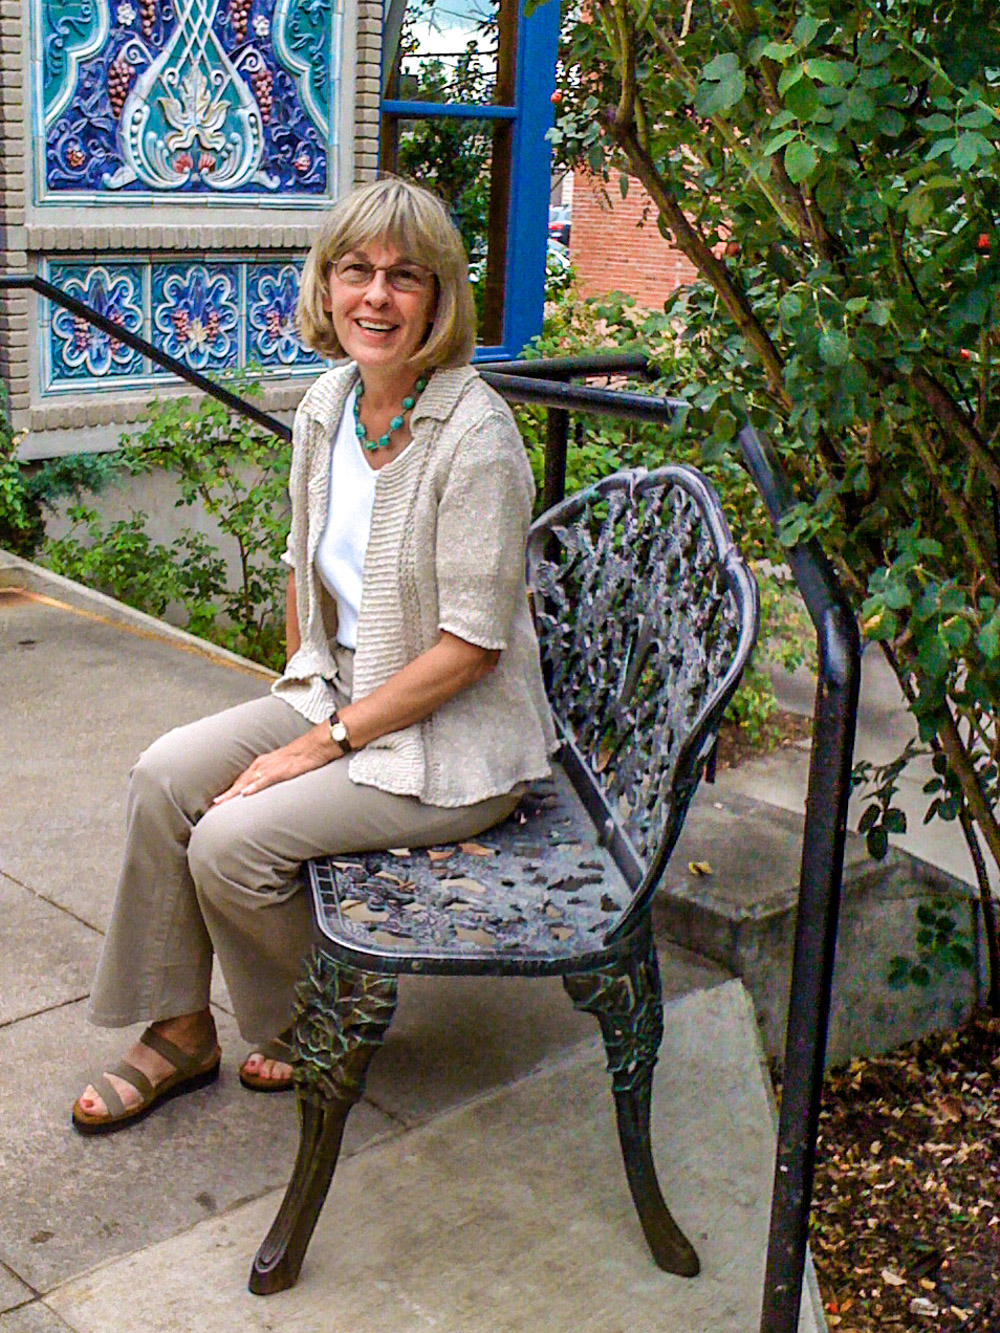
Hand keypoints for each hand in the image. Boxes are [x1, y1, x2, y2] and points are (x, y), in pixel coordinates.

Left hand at [213, 725, 339, 803]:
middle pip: (239, 782)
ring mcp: (271, 767)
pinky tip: (246, 794)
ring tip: (221, 803)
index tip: (218, 804)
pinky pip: (266, 780)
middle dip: (225, 796)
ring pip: (248, 781)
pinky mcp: (283, 770)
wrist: (317, 744)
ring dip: (233, 793)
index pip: (240, 780)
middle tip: (212, 807)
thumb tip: (265, 789)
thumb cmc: (303, 756)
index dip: (228, 793)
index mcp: (262, 764)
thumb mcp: (283, 767)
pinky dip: (254, 786)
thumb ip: (272, 777)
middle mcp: (262, 764)